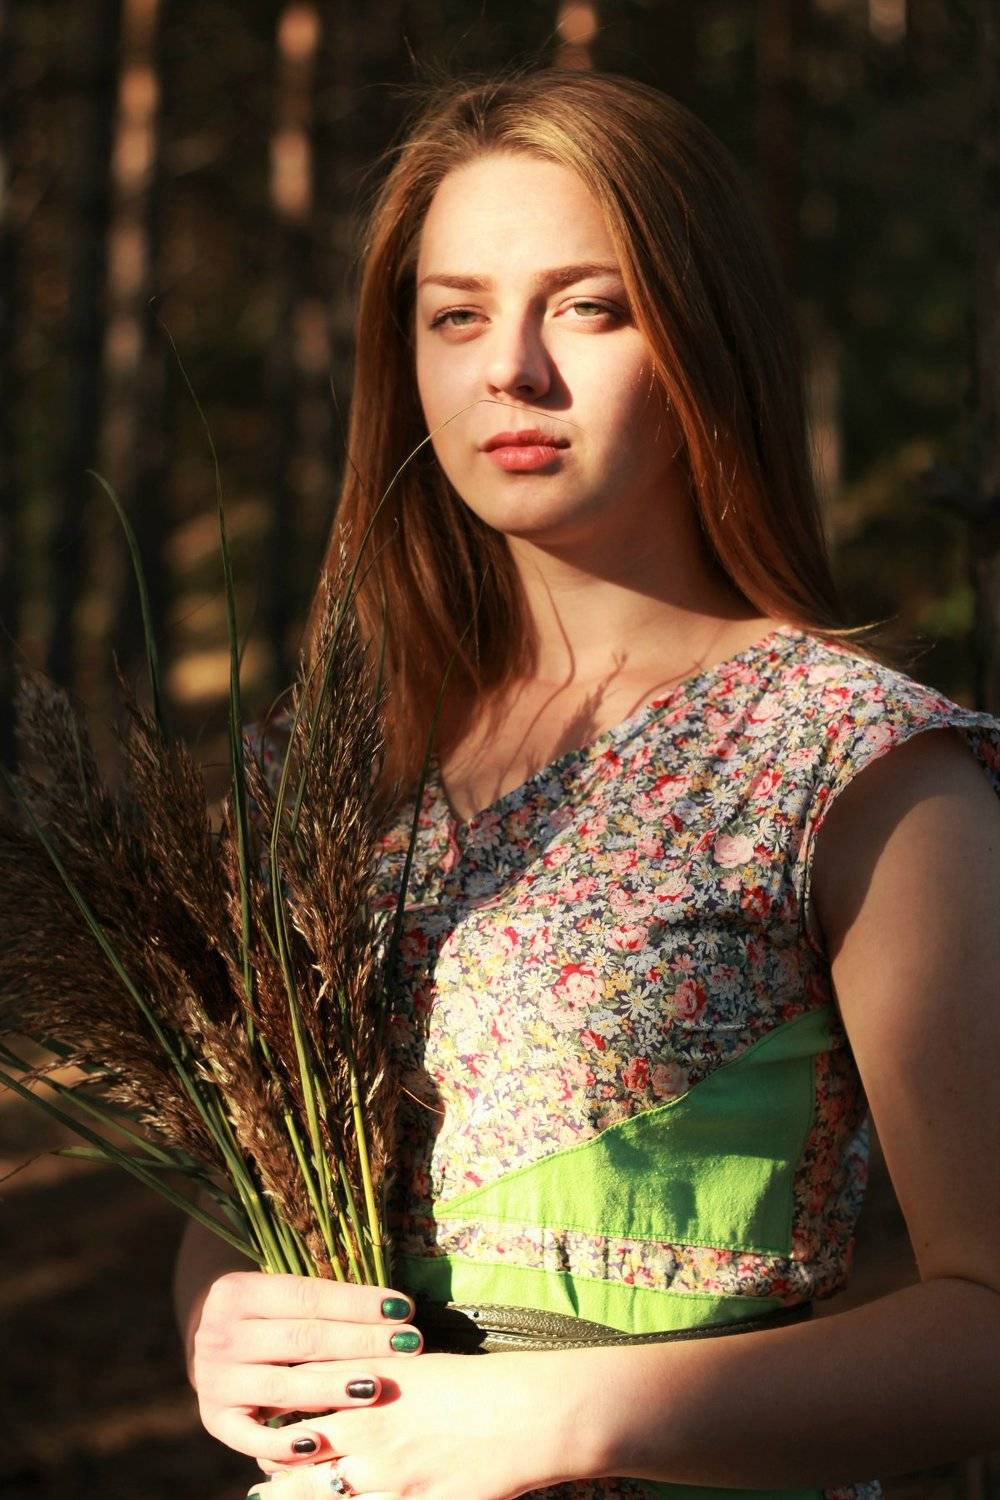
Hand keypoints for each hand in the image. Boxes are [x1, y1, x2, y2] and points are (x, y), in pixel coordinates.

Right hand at [191, 1271, 422, 1462]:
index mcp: (237, 1291)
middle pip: (301, 1339)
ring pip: (282, 1385)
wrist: (210, 1350)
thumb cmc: (265, 1319)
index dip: (357, 1303)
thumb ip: (321, 1306)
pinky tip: (317, 1444)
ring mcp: (214, 1379)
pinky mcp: (214, 1419)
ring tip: (375, 1387)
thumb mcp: (278, 1300)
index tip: (403, 1310)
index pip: (307, 1296)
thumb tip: (394, 1312)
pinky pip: (250, 1437)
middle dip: (359, 1341)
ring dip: (331, 1388)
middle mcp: (219, 1334)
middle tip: (406, 1346)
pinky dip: (282, 1443)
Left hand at [246, 1346, 603, 1499]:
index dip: (274, 1416)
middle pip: (296, 1450)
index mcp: (366, 1384)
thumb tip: (328, 1376)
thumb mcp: (410, 1366)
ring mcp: (387, 1474)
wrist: (524, 1413)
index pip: (299, 1398)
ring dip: (295, 1492)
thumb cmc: (471, 1383)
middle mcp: (367, 1427)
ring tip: (274, 1494)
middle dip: (277, 1460)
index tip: (261, 1422)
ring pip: (318, 1492)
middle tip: (262, 1471)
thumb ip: (364, 1373)